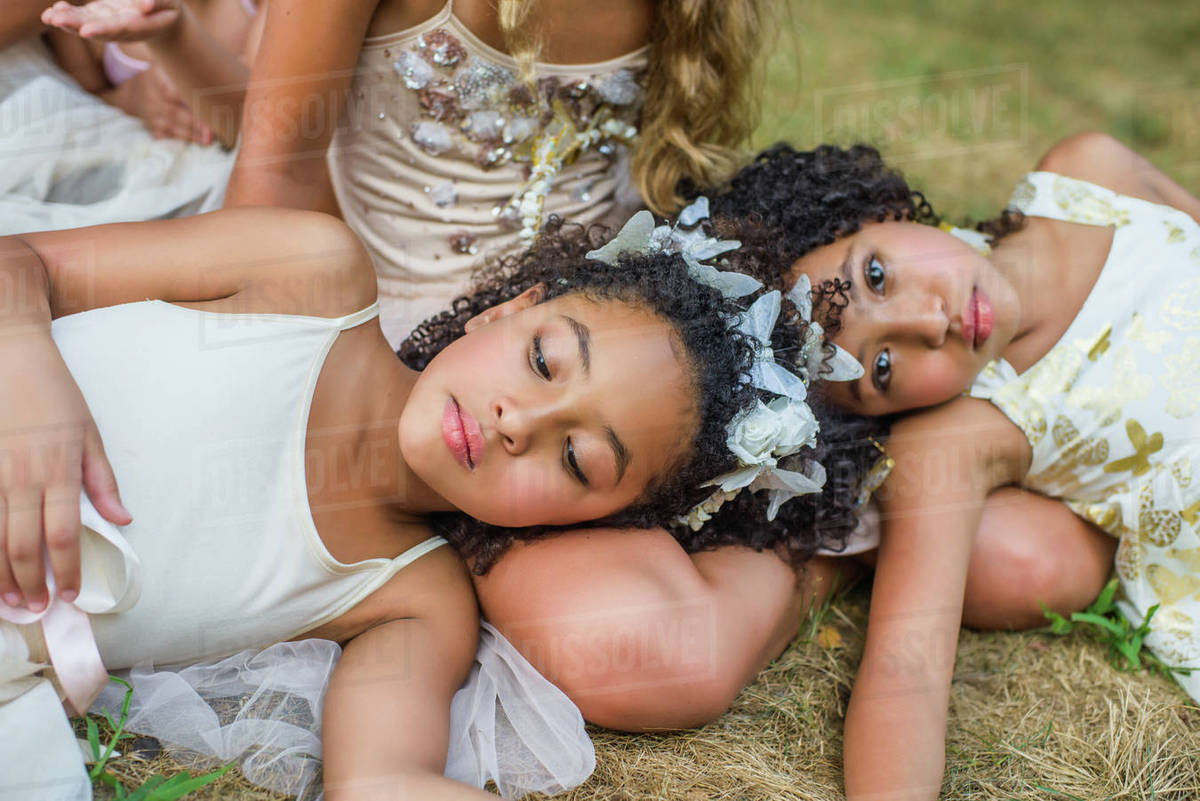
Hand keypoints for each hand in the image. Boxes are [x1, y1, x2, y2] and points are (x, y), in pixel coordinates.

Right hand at [0, 335, 130, 611]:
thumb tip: (123, 519)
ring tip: (6, 600)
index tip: (68, 594)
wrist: (11, 353)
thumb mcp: (90, 433)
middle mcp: (23, 476)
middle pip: (24, 543)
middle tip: (34, 608)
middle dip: (30, 581)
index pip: (65, 534)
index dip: (66, 569)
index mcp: (59, 470)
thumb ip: (104, 481)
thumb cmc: (55, 392)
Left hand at [41, 0, 180, 41]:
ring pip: (87, 24)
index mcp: (141, 25)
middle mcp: (123, 28)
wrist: (162, 14)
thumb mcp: (169, 2)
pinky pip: (83, 17)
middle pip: (99, 29)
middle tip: (57, 21)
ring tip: (49, 17)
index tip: (86, 31)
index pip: (121, 28)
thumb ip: (159, 2)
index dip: (103, 29)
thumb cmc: (167, 6)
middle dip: (76, 26)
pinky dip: (68, 13)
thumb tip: (144, 6)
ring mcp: (110, 23)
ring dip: (67, 21)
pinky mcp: (101, 16)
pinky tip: (54, 10)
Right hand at [103, 65, 214, 144]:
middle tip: (214, 131)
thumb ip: (191, 71)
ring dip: (191, 134)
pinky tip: (198, 141)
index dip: (190, 102)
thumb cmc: (166, 77)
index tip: (208, 108)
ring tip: (209, 139)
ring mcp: (148, 112)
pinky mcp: (149, 125)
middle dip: (195, 123)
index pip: (173, 91)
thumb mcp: (171, 66)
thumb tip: (223, 79)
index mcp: (157, 75)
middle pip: (173, 111)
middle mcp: (150, 94)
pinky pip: (166, 135)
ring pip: (171, 126)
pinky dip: (182, 139)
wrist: (136, 91)